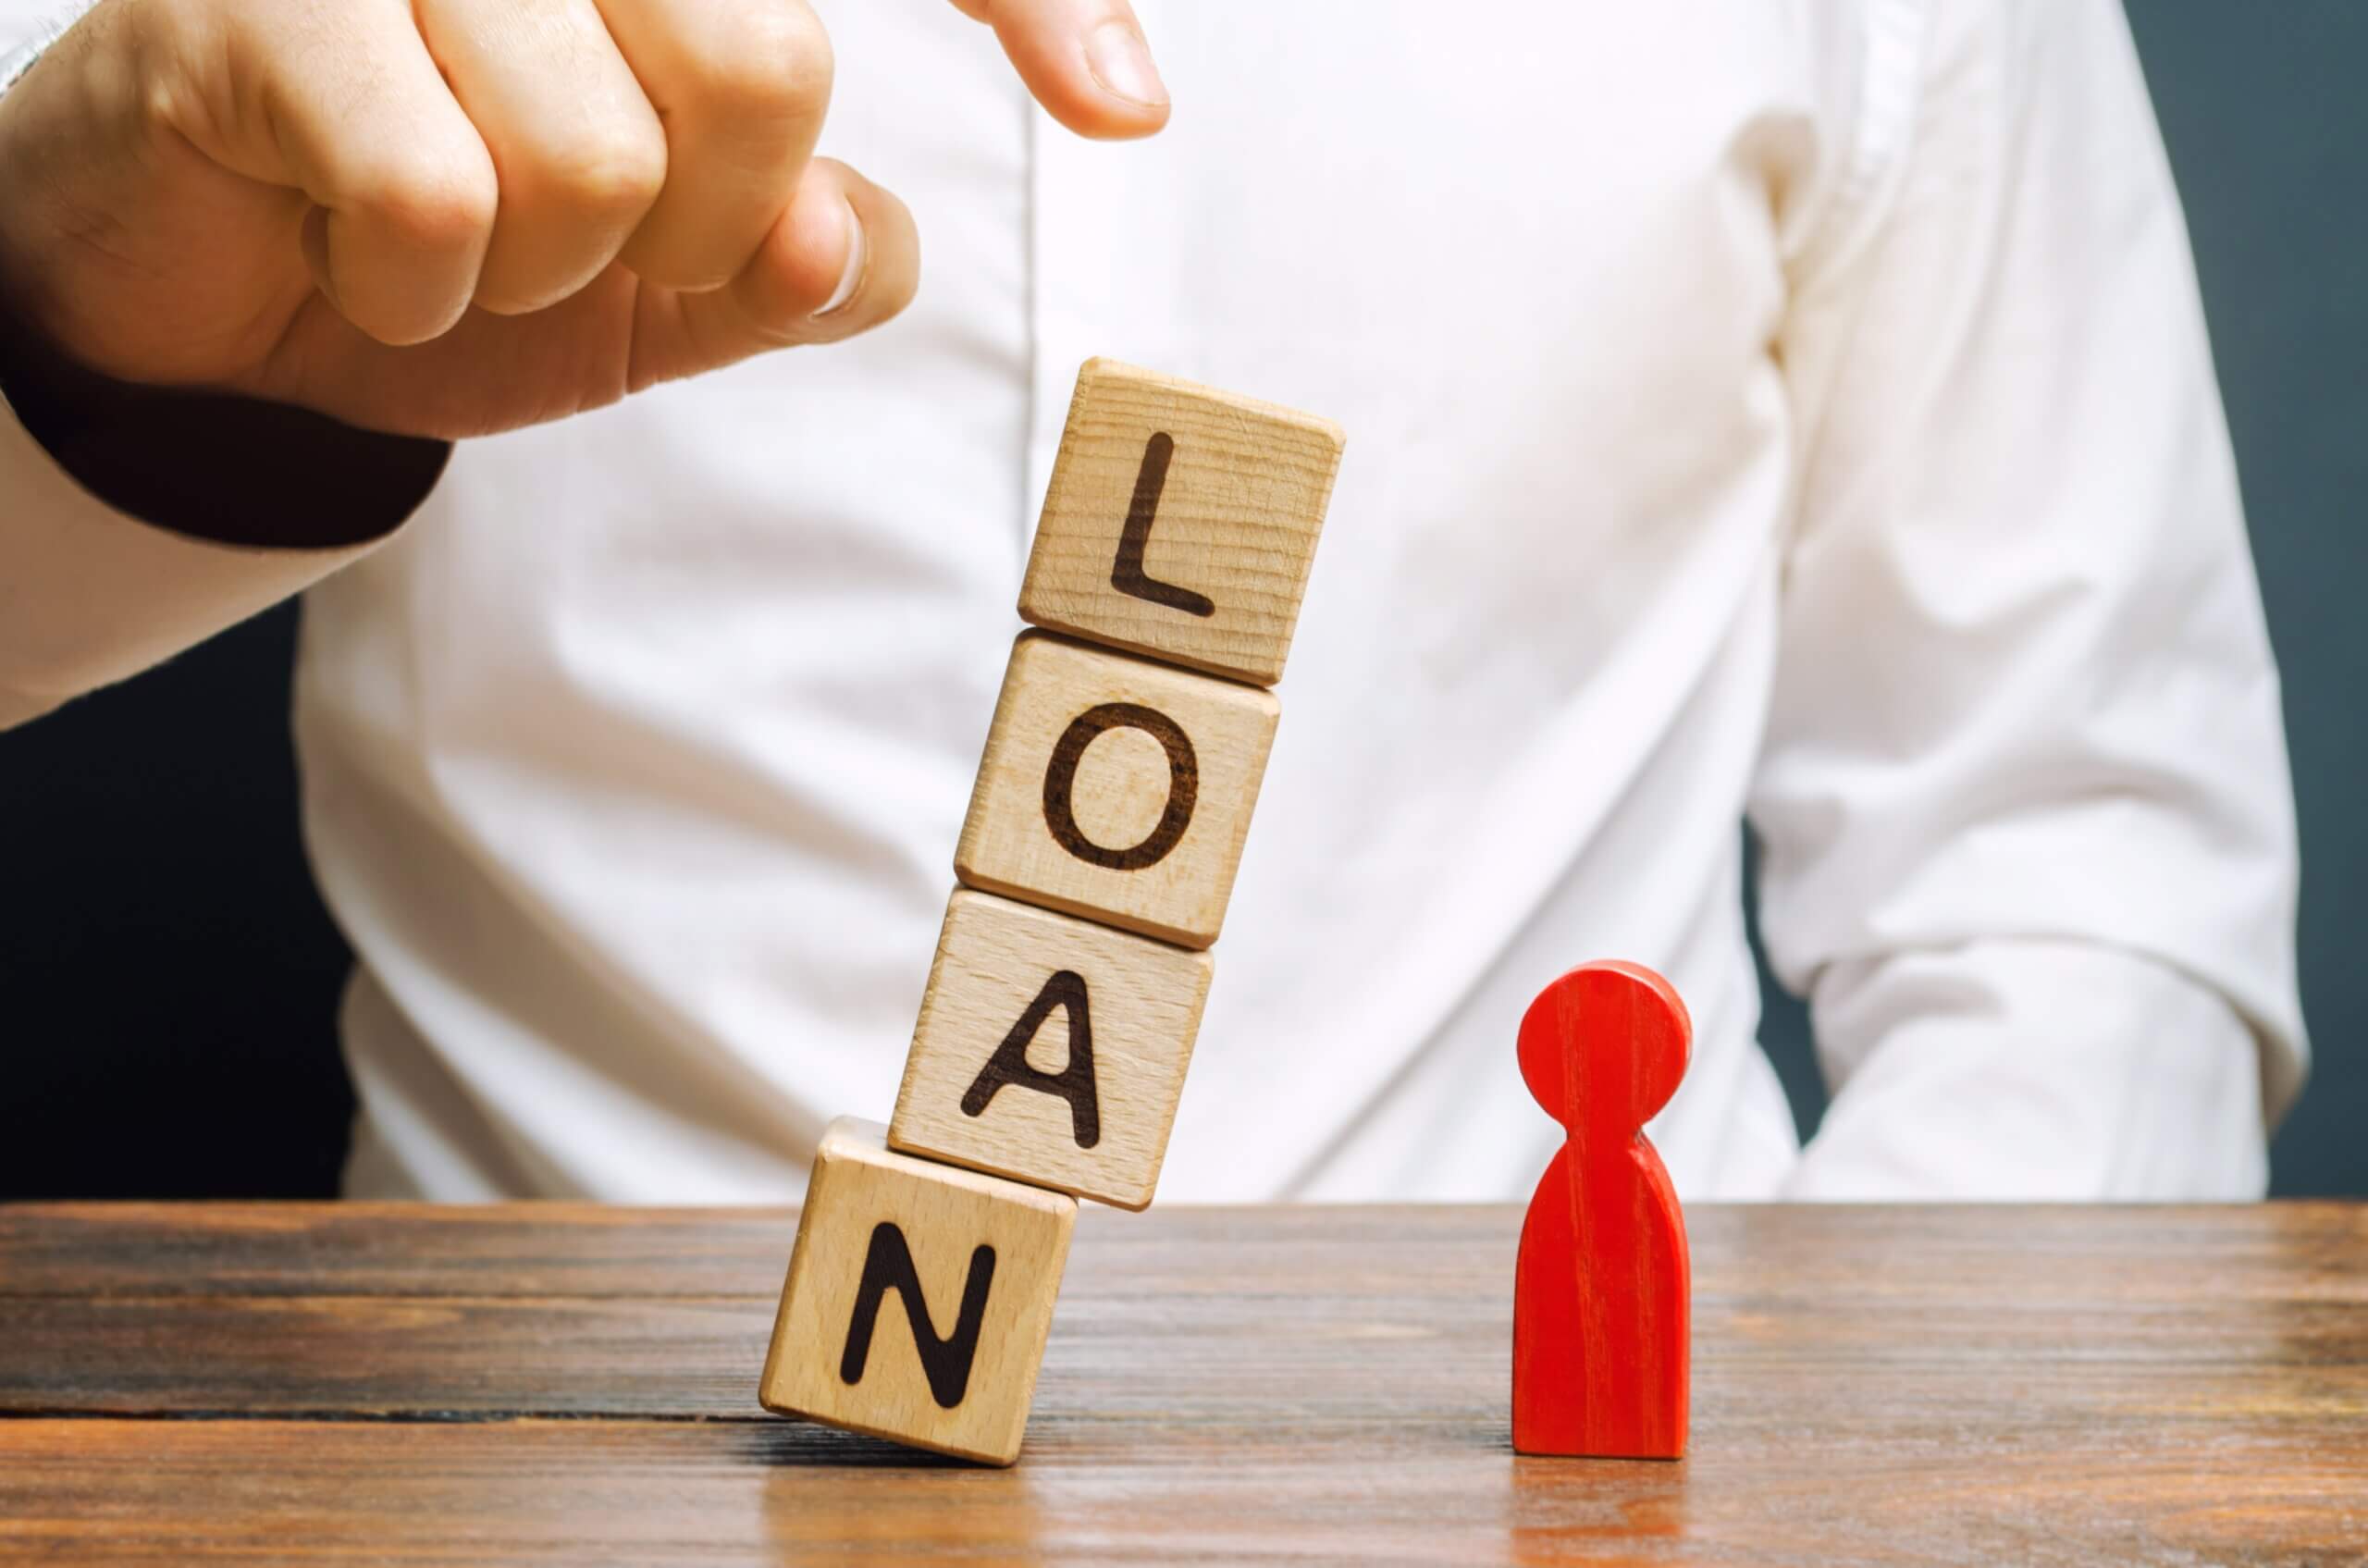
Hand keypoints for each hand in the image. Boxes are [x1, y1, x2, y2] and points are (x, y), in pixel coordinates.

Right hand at [0, 0, 1166, 438]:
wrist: (225, 307)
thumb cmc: (459, 248)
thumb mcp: (666, 286)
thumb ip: (792, 261)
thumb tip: (861, 242)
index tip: (1125, 109)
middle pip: (764, 67)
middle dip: (700, 225)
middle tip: (601, 245)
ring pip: (595, 153)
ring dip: (543, 272)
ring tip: (457, 242)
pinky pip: (441, 198)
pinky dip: (422, 291)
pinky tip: (365, 254)